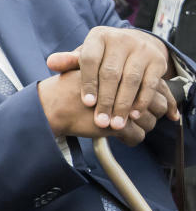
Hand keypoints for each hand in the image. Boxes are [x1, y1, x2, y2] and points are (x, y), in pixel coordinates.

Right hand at [38, 70, 172, 145]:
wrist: (51, 104)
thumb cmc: (71, 89)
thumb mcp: (95, 72)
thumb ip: (122, 79)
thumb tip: (149, 92)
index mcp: (126, 71)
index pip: (156, 86)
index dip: (159, 99)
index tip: (152, 108)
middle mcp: (128, 87)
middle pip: (158, 104)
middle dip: (151, 113)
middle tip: (136, 117)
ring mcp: (123, 106)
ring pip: (149, 122)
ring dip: (141, 127)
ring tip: (126, 126)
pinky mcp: (116, 124)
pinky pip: (137, 137)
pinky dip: (131, 139)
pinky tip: (120, 136)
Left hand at [45, 26, 177, 130]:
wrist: (136, 43)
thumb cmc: (103, 55)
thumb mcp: (85, 55)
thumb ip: (68, 62)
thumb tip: (51, 63)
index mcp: (98, 37)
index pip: (90, 60)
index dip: (88, 82)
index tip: (87, 103)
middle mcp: (121, 39)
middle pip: (111, 73)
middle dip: (106, 100)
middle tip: (101, 121)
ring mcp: (141, 49)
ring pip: (131, 80)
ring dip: (123, 104)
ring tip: (116, 123)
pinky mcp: (158, 60)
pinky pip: (150, 83)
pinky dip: (142, 100)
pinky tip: (134, 115)